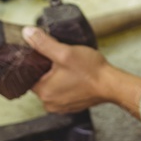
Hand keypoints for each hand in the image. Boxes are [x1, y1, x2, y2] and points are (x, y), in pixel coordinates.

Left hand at [23, 27, 140, 117]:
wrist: (112, 84)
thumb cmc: (92, 72)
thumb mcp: (65, 52)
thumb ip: (44, 43)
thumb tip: (28, 33)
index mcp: (44, 92)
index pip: (28, 74)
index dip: (36, 61)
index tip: (45, 54)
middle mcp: (50, 103)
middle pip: (40, 79)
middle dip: (48, 68)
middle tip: (60, 58)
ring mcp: (61, 106)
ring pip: (52, 85)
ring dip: (58, 75)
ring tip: (69, 66)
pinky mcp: (71, 106)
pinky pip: (62, 91)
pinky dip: (66, 83)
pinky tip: (75, 75)